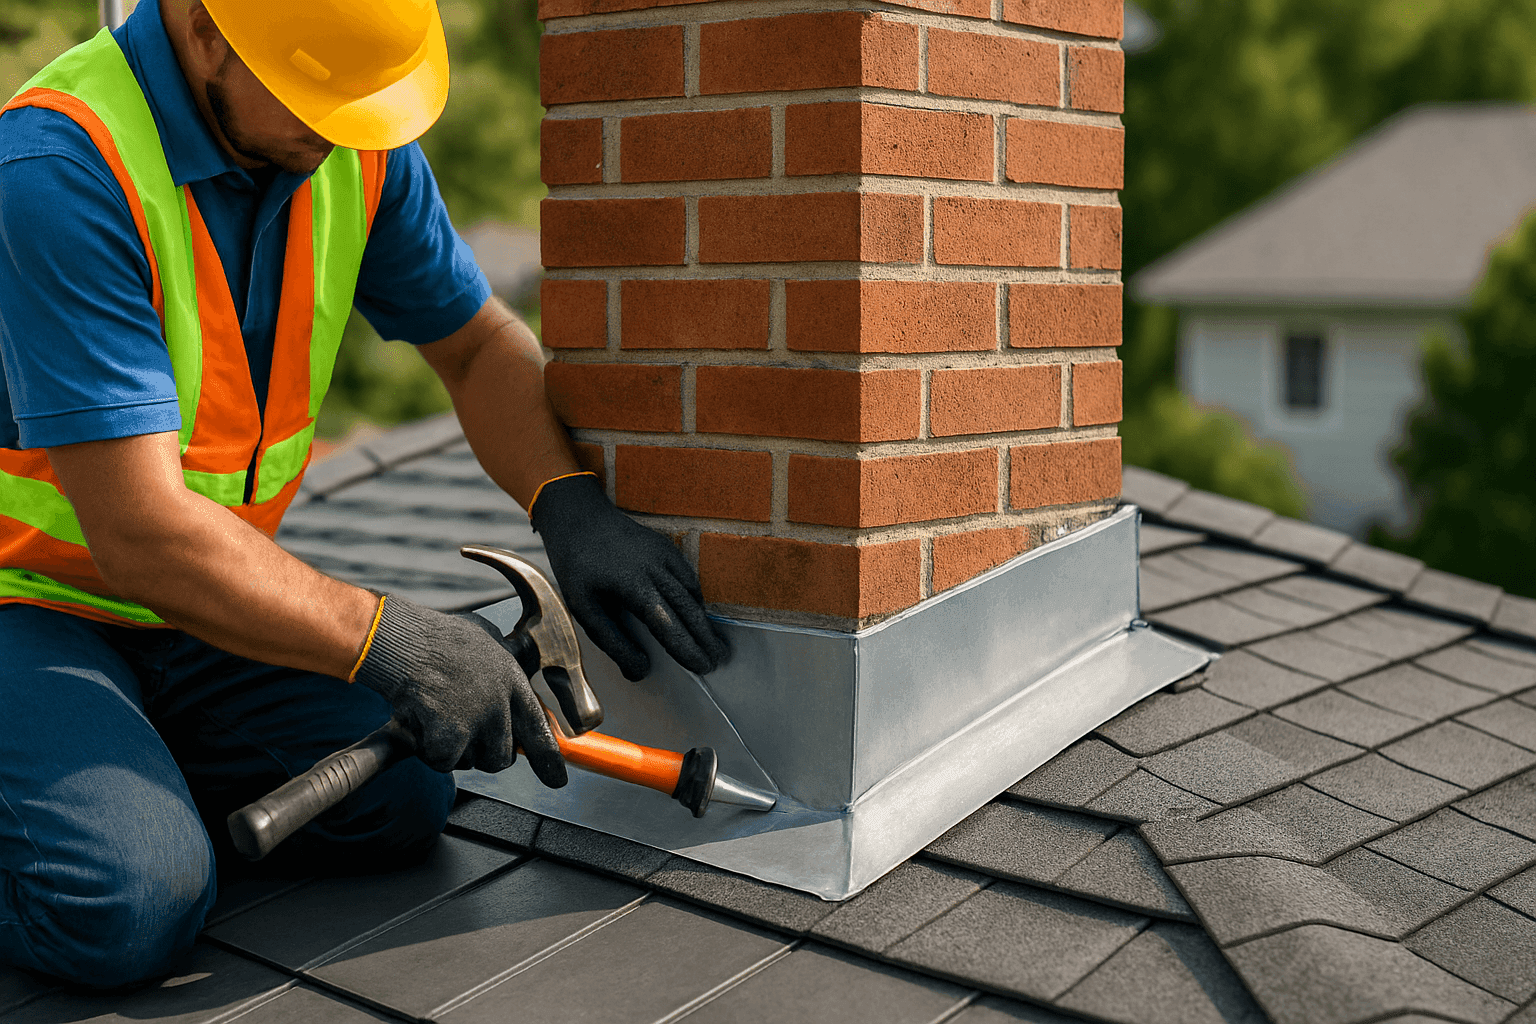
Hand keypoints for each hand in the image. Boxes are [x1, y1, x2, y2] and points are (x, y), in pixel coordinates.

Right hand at [353, 595, 567, 784]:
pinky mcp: (448, 740)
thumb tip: (509, 683)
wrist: (404, 642)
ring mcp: (475, 724)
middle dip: (483, 753)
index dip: (548, 759)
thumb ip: (502, 670)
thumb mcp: (487, 642)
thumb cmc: (438, 638)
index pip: (537, 728)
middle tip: (460, 732)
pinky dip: (428, 750)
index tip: (556, 779)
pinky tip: (422, 722)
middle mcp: (499, 706)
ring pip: (470, 761)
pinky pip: (442, 762)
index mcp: (512, 680)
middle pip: (501, 758)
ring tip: (436, 713)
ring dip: (452, 748)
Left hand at [530, 474, 729, 680]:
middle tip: (719, 661)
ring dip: (703, 621)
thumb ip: (613, 642)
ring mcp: (664, 555)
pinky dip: (695, 600)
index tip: (702, 666)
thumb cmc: (578, 566)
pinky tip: (695, 615)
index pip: (668, 624)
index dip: (687, 648)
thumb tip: (640, 669)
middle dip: (706, 638)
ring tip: (713, 644)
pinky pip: (688, 578)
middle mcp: (655, 568)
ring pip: (692, 593)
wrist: (581, 518)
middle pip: (689, 610)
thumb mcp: (584, 608)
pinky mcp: (667, 548)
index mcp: (633, 585)